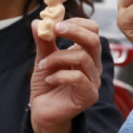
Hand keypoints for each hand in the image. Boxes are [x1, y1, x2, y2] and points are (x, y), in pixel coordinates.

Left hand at [30, 18, 101, 132]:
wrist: (43, 110)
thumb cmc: (47, 84)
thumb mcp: (43, 59)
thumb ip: (43, 42)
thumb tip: (38, 22)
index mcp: (86, 53)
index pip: (92, 30)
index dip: (76, 23)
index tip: (55, 24)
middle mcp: (93, 65)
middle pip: (94, 40)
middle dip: (74, 31)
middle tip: (54, 29)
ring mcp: (93, 81)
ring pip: (83, 58)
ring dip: (58, 57)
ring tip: (43, 65)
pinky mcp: (89, 95)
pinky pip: (78, 78)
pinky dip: (60, 75)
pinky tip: (49, 79)